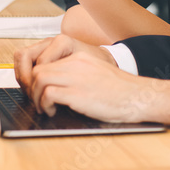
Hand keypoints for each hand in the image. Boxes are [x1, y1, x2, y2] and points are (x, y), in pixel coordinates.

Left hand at [14, 35, 169, 123]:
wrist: (138, 96)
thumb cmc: (119, 91)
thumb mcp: (95, 74)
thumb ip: (76, 75)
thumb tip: (55, 88)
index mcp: (79, 58)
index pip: (45, 61)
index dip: (36, 77)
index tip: (37, 90)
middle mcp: (75, 64)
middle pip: (38, 69)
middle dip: (31, 87)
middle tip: (36, 100)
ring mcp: (76, 77)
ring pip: (39, 79)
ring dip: (36, 96)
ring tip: (43, 107)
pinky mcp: (77, 93)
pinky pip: (48, 93)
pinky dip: (45, 104)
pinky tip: (53, 111)